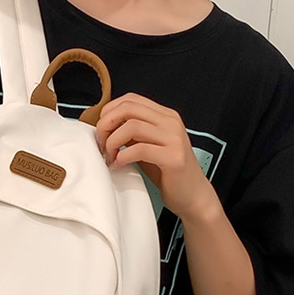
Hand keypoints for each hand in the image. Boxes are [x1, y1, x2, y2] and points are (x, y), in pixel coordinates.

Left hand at [95, 93, 217, 220]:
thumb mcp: (149, 144)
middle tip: (101, 143)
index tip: (101, 130)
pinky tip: (119, 166)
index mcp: (165, 115)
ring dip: (112, 142)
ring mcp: (174, 138)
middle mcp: (171, 122)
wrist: (193, 195)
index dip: (109, 112)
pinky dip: (122, 157)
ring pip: (131, 126)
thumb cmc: (168, 172)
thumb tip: (104, 125)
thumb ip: (132, 131)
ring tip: (110, 156)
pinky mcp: (173, 158)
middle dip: (107, 125)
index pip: (131, 99)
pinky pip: (139, 149)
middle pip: (128, 109)